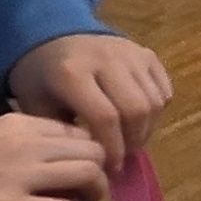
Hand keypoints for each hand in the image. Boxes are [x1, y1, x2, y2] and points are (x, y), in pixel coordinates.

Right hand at [0, 112, 109, 200]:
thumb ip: (22, 142)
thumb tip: (55, 157)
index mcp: (19, 122)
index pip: (74, 129)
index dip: (85, 149)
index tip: (81, 166)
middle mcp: (26, 143)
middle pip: (91, 148)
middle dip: (98, 170)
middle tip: (89, 188)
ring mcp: (21, 175)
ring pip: (87, 173)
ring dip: (94, 192)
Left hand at [6, 31, 170, 167]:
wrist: (51, 33)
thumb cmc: (40, 77)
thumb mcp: (36, 106)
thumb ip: (63, 134)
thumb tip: (93, 164)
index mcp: (73, 73)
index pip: (105, 117)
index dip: (112, 148)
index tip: (108, 167)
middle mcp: (106, 59)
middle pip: (136, 109)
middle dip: (133, 141)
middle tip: (122, 156)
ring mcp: (130, 53)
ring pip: (154, 101)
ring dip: (146, 129)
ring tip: (130, 141)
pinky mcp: (146, 53)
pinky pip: (163, 89)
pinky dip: (157, 112)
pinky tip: (138, 120)